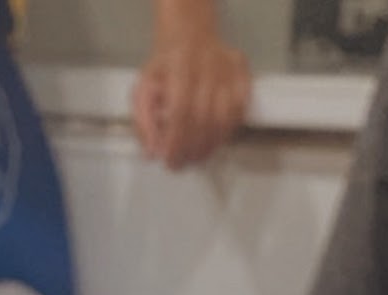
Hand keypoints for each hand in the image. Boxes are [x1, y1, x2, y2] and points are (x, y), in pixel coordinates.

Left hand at [132, 31, 249, 169]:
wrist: (190, 37)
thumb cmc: (165, 68)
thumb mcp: (143, 88)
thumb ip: (143, 121)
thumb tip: (151, 153)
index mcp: (179, 64)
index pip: (181, 110)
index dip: (176, 141)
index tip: (170, 160)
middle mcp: (208, 65)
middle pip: (204, 118)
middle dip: (192, 148)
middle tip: (182, 163)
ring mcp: (229, 70)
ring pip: (224, 119)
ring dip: (210, 146)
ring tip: (196, 157)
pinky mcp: (244, 75)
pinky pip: (239, 112)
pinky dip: (226, 133)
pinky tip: (213, 142)